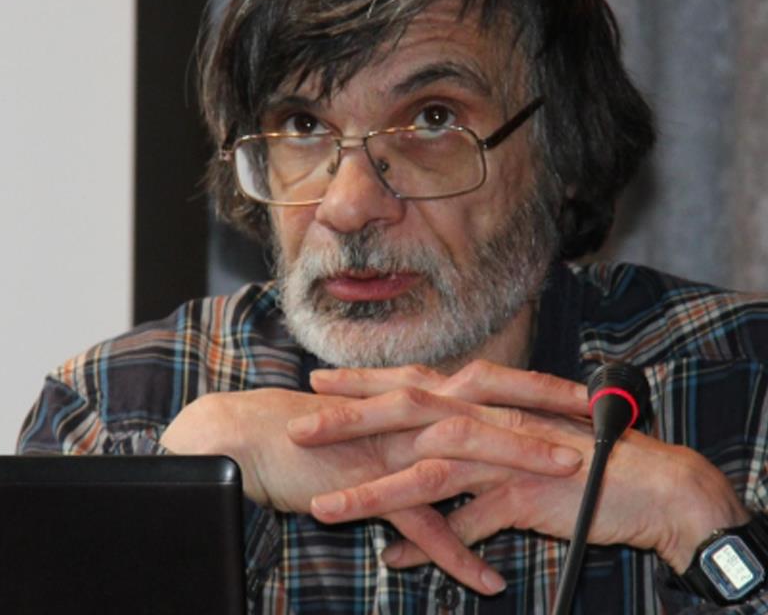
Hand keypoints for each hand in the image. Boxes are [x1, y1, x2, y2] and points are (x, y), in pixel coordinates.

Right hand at [160, 382, 582, 593]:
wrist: (254, 436)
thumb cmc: (316, 427)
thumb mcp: (374, 420)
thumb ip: (414, 427)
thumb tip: (451, 436)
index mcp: (415, 395)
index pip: (486, 382)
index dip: (537, 386)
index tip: (584, 392)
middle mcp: (409, 413)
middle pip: (486, 407)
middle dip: (545, 413)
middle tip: (598, 422)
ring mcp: (390, 447)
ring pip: (462, 454)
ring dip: (517, 466)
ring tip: (571, 484)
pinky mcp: (366, 484)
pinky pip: (418, 521)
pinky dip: (454, 552)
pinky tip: (488, 581)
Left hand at [293, 360, 748, 574]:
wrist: (644, 479)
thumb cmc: (576, 457)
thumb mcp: (512, 449)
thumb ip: (468, 467)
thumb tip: (431, 502)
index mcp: (480, 399)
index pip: (410, 381)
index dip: (362, 381)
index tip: (318, 382)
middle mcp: (485, 416)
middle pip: (405, 412)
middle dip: (348, 419)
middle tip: (299, 426)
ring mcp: (502, 452)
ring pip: (424, 468)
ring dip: (370, 489)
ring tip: (322, 508)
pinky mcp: (522, 491)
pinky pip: (467, 522)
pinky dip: (432, 545)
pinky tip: (398, 563)